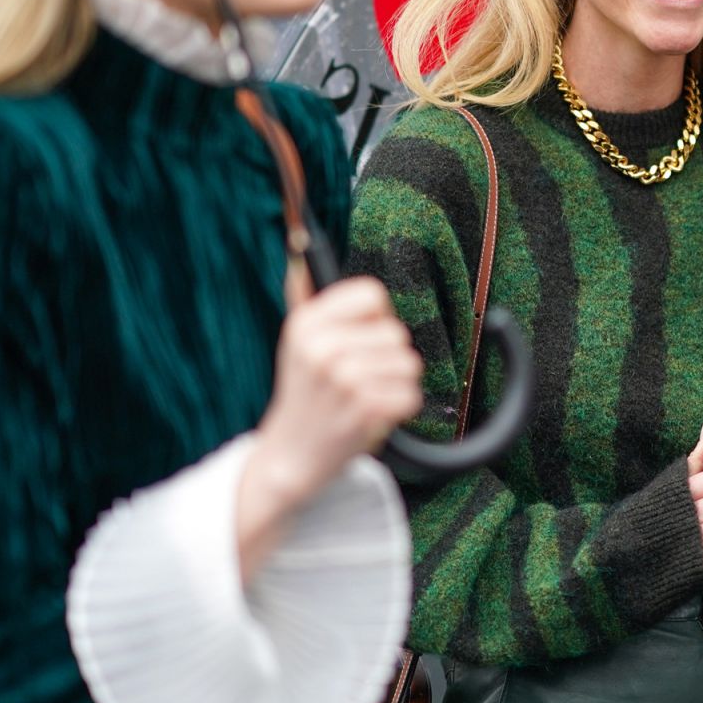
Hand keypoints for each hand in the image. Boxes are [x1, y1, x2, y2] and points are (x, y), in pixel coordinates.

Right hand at [261, 276, 424, 488]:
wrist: (290, 456)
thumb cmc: (302, 393)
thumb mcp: (295, 341)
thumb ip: (303, 295)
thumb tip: (299, 246)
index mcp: (306, 324)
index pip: (372, 295)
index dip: (377, 318)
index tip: (362, 338)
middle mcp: (322, 347)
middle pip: (396, 332)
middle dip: (388, 357)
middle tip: (359, 379)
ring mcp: (344, 379)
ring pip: (409, 364)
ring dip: (395, 384)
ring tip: (365, 396)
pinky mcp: (365, 409)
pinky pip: (411, 395)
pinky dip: (399, 408)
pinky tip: (372, 414)